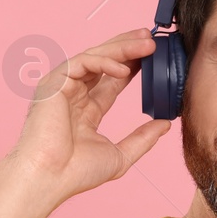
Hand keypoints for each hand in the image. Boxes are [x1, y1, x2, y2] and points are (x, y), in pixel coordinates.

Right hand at [12, 28, 172, 201]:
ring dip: (122, 47)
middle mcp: (73, 94)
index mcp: (85, 110)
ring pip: (94, 57)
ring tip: (147, 43)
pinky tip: (125, 68)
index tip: (153, 57)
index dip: (132, 65)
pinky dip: (104, 62)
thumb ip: (143, 139)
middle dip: (128, 47)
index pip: (111, 79)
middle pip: (103, 62)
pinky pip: (82, 62)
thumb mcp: (120, 155)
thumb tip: (165, 124)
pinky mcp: (53, 82)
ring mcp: (62, 86)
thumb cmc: (76, 173)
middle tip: (152, 39)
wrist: (50, 178)